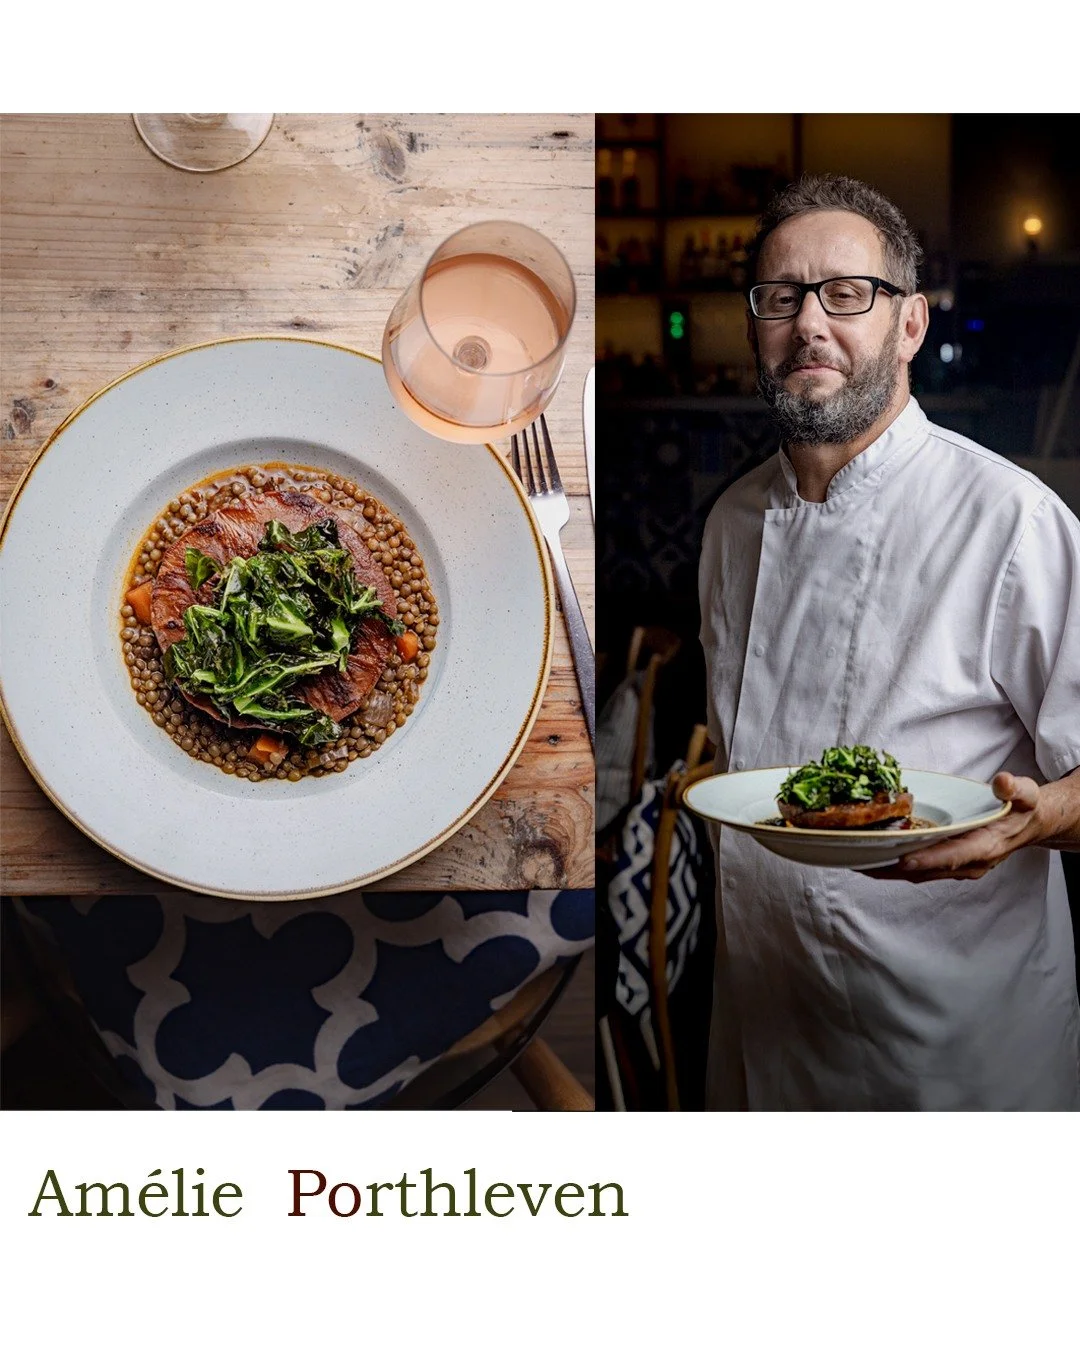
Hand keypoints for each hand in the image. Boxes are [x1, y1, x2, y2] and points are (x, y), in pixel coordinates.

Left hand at [868, 770, 1078, 882]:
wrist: (1030, 826)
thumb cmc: (1024, 808)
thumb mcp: (1026, 794)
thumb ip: (1015, 789)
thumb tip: (1002, 782)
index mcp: (986, 847)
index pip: (954, 857)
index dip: (929, 859)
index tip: (903, 859)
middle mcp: (970, 864)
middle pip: (927, 870)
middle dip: (893, 868)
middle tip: (860, 861)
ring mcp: (958, 868)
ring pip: (918, 874)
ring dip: (888, 870)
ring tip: (855, 861)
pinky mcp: (949, 866)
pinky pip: (918, 869)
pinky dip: (895, 866)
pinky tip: (871, 858)